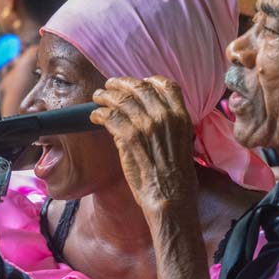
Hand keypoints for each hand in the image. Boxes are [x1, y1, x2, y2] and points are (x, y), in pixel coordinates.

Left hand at [91, 76, 197, 223]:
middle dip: (121, 83)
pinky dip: (99, 114)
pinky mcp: (129, 138)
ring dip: (106, 96)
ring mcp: (146, 126)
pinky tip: (95, 117)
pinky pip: (110, 118)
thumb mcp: (183, 143)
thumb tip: (152, 116)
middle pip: (139, 88)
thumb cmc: (177, 177)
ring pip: (121, 100)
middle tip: (110, 85)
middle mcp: (164, 117)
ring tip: (98, 97)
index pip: (166, 85)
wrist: (172, 198)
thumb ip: (170, 126)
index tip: (139, 83)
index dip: (149, 81)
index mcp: (181, 116)